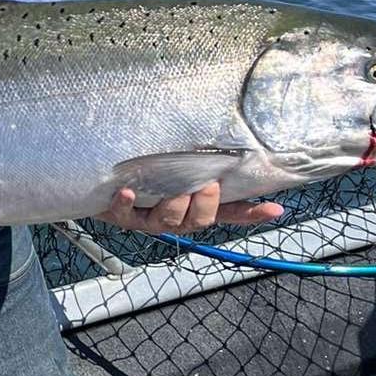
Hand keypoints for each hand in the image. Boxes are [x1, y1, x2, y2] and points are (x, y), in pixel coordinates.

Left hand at [102, 181, 283, 233]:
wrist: (101, 187)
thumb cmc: (148, 179)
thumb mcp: (178, 171)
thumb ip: (203, 166)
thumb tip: (237, 153)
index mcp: (193, 208)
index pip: (229, 213)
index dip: (251, 214)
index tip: (274, 209)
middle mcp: (174, 218)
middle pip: (197, 221)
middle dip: (204, 206)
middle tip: (207, 186)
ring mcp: (148, 219)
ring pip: (166, 221)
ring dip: (172, 206)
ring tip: (174, 193)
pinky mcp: (121, 216)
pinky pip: (124, 215)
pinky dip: (125, 204)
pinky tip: (126, 192)